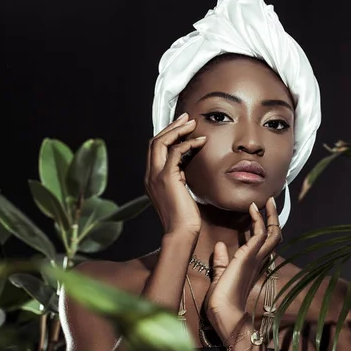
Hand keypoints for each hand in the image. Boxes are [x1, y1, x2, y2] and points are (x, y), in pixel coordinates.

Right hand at [144, 112, 206, 235]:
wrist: (181, 233)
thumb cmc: (184, 218)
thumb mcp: (180, 193)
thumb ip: (178, 178)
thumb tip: (186, 167)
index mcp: (151, 179)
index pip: (154, 149)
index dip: (167, 135)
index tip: (182, 126)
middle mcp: (149, 175)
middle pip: (154, 141)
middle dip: (171, 127)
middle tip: (186, 118)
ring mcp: (155, 176)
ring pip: (160, 142)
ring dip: (177, 130)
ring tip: (192, 124)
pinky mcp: (167, 178)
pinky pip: (174, 152)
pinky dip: (188, 143)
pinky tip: (201, 142)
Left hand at [203, 197, 282, 339]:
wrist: (224, 314)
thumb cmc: (221, 302)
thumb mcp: (219, 277)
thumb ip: (221, 263)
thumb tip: (220, 247)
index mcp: (251, 266)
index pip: (262, 242)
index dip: (262, 225)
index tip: (256, 210)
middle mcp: (258, 261)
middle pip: (274, 235)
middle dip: (273, 217)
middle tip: (270, 201)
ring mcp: (256, 259)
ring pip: (272, 233)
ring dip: (271, 215)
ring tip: (268, 201)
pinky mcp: (250, 257)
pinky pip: (261, 234)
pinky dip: (259, 219)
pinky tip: (253, 209)